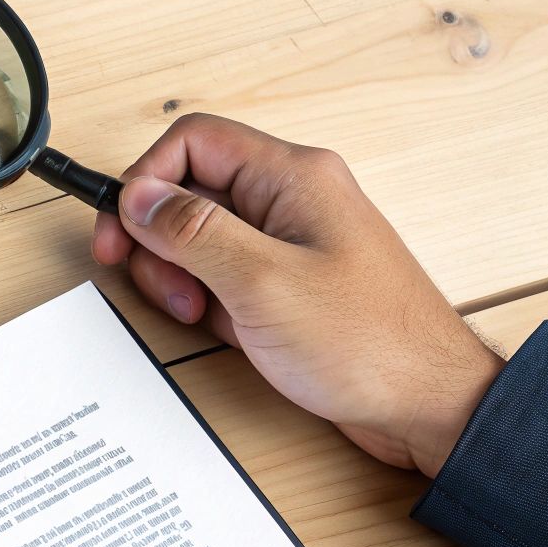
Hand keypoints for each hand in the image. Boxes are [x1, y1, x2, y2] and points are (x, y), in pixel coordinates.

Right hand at [91, 113, 501, 477]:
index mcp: (292, 178)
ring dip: (177, 274)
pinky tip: (221, 327)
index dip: (145, 180)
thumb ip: (193, 231)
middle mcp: (289, 199)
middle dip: (158, 239)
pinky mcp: (282, 280)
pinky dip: (204, 299)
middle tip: (160, 283)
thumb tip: (139, 196)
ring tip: (196, 312)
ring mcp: (285, 241)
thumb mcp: (262, 283)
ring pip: (196, 235)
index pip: (193, 141)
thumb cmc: (369, 345)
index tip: (123, 229)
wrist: (424, 404)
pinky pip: (219, 272)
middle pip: (188, 189)